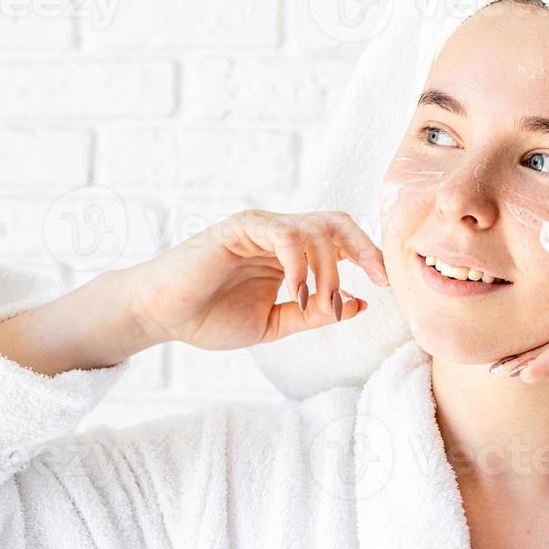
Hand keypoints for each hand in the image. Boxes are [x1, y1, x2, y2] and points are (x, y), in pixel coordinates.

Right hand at [127, 209, 389, 351]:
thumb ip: (314, 314)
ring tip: (322, 303)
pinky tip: (297, 293)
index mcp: (291, 254)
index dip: (369, 257)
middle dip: (365, 248)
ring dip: (329, 269)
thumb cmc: (210, 318)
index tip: (387, 285)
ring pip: (315, 230)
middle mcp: (279, 234)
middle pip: (337, 223)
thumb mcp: (274, 324)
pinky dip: (300, 263)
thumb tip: (359, 304)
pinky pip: (284, 235)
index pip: (341, 241)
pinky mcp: (239, 227)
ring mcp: (260, 227)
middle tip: (379, 278)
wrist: (162, 316)